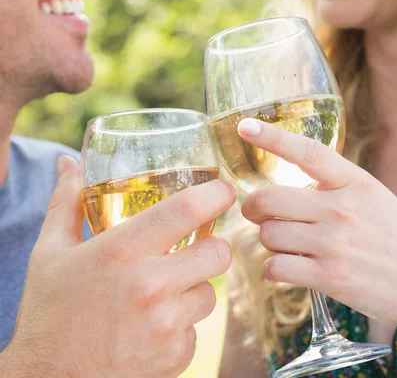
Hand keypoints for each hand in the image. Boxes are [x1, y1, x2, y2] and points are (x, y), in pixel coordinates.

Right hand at [3, 156, 234, 377]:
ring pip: (210, 292)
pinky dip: (183, 324)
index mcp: (120, 251)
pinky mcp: (174, 357)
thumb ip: (65, 203)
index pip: (187, 209)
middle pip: (218, 252)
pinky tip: (153, 325)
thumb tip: (67, 164)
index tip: (223, 190)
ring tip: (163, 291)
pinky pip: (197, 329)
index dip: (215, 194)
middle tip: (196, 246)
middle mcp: (149, 285)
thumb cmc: (49, 313)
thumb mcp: (50, 252)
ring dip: (195, 287)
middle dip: (213, 246)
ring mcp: (165, 325)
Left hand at [237, 117, 396, 324]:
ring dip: (269, 241)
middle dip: (253, 207)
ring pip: (268, 234)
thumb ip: (333, 185)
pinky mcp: (329, 278)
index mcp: (353, 182)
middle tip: (257, 214)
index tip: (245, 126)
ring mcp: (334, 244)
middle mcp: (341, 209)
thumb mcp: (369, 196)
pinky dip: (274, 269)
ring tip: (287, 245)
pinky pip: (275, 267)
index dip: (272, 137)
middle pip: (268, 198)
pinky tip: (288, 267)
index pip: (307, 152)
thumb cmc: (390, 235)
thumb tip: (291, 184)